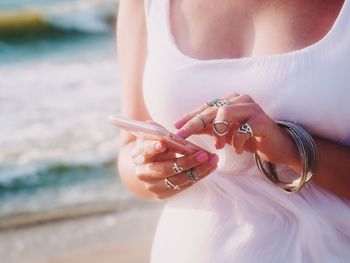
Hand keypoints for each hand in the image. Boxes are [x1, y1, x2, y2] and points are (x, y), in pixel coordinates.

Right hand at [131, 139, 218, 198]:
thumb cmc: (157, 142)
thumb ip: (164, 135)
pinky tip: (210, 167)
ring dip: (198, 170)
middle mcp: (142, 172)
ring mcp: (152, 185)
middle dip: (186, 162)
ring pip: (177, 180)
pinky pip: (183, 186)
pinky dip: (198, 176)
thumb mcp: (158, 134)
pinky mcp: (162, 194)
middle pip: (165, 169)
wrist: (152, 161)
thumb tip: (175, 140)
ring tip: (213, 160)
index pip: (145, 150)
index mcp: (138, 154)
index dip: (153, 147)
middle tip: (203, 155)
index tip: (163, 144)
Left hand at [173, 93, 299, 167]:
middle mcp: (240, 100)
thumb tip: (185, 129)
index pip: (206, 107)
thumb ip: (208, 128)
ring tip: (219, 146)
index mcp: (230, 101)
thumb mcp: (224, 133)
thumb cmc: (248, 138)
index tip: (176, 126)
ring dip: (218, 132)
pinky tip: (237, 149)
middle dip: (195, 123)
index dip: (190, 116)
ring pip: (225, 113)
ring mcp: (252, 108)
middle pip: (212, 110)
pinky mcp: (261, 121)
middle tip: (183, 135)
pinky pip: (242, 129)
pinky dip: (236, 141)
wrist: (276, 146)